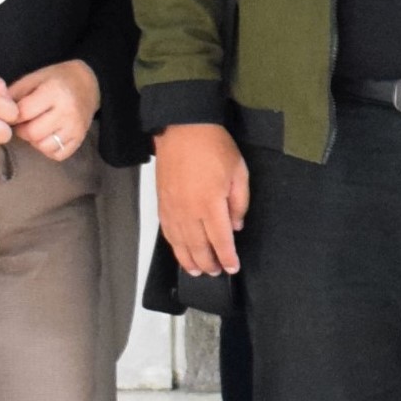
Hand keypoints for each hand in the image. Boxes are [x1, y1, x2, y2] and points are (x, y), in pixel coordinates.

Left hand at [8, 61, 98, 162]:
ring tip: (35, 129)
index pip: (23, 113)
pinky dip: (48, 149)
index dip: (13, 116)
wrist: (88, 84)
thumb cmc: (56, 79)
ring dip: (34, 141)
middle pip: (32, 133)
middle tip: (23, 123)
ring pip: (44, 146)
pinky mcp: (80, 139)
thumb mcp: (34, 78)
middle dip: (22, 130)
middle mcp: (67, 111)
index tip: (13, 114)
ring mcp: (75, 127)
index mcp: (54, 92)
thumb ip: (15, 94)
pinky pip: (58, 154)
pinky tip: (47, 137)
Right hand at [157, 122, 248, 278]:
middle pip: (198, 248)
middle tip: (216, 273)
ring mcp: (172, 208)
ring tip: (197, 272)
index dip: (227, 258)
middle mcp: (189, 211)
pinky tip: (180, 252)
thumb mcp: (239, 171)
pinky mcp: (161, 203)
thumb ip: (239, 203)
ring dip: (189, 261)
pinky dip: (174, 246)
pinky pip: (167, 232)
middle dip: (208, 264)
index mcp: (210, 204)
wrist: (183, 128)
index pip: (221, 241)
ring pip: (180, 244)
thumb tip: (235, 226)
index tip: (232, 267)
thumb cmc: (214, 146)